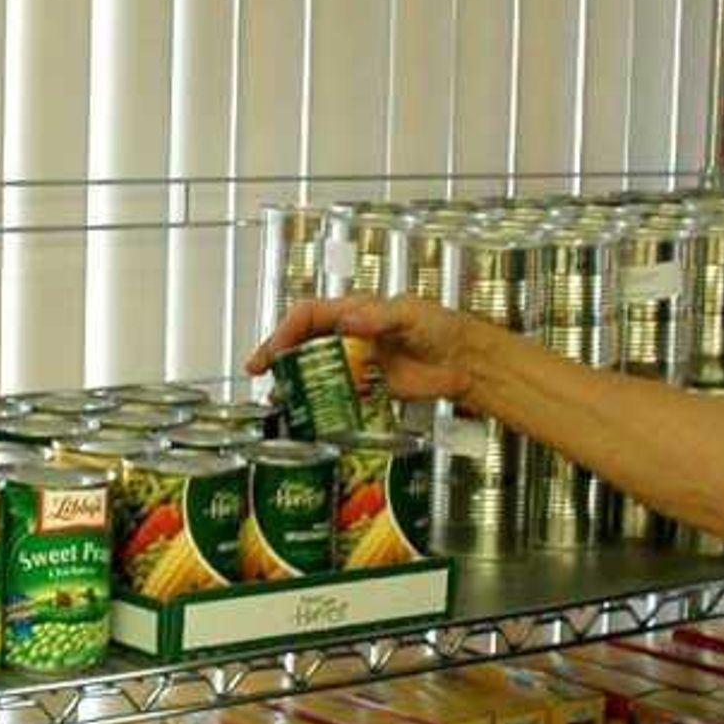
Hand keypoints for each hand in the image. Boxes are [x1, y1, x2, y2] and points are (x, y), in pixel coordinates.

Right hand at [243, 291, 501, 410]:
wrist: (464, 362)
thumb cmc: (441, 327)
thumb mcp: (409, 315)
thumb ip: (378, 317)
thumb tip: (347, 319)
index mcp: (355, 311)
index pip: (309, 315)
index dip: (286, 330)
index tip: (274, 349)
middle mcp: (349, 335)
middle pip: (303, 340)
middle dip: (277, 354)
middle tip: (259, 371)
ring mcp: (356, 361)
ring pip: (314, 367)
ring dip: (293, 379)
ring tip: (276, 395)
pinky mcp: (366, 387)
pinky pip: (334, 392)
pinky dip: (317, 401)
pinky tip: (306, 412)